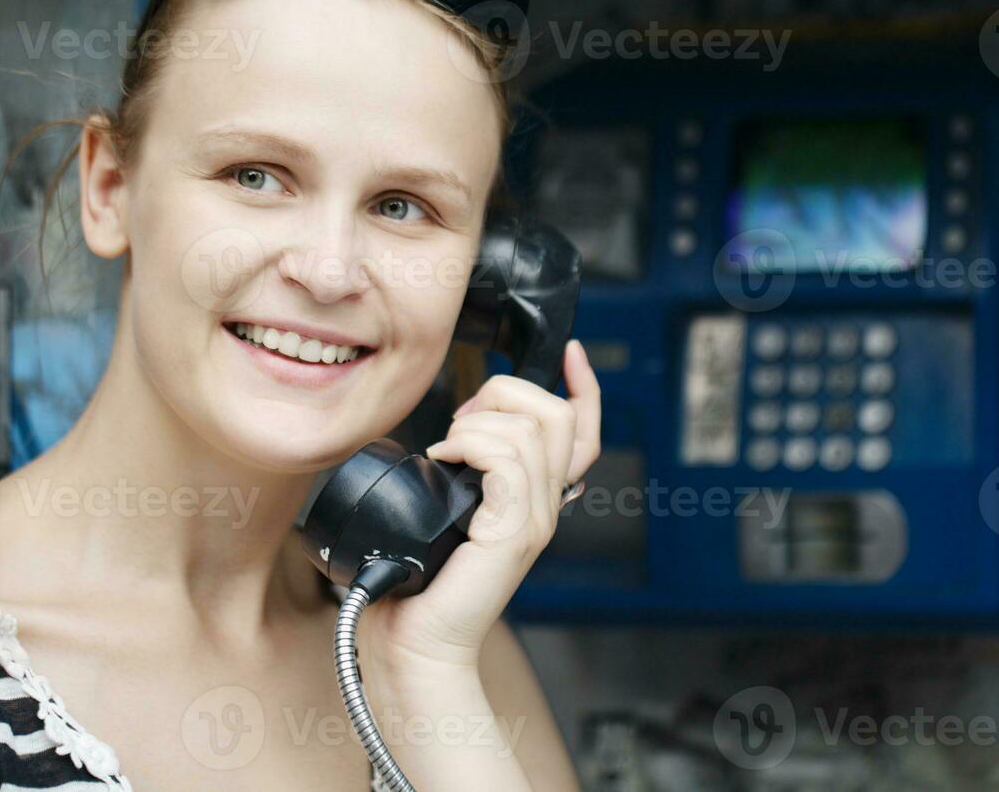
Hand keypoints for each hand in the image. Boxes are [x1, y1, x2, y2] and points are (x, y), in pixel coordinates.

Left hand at [359, 339, 600, 675]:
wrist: (415, 644)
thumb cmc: (419, 586)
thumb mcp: (447, 513)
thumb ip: (463, 477)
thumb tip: (448, 436)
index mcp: (536, 498)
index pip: (582, 433)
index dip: (583, 387)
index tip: (570, 355)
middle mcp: (545, 505)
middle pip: (557, 414)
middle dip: (505, 394)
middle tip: (461, 422)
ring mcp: (534, 519)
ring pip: (531, 428)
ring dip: (477, 423)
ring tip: (445, 449)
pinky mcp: (512, 532)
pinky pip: (508, 459)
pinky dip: (470, 444)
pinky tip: (443, 459)